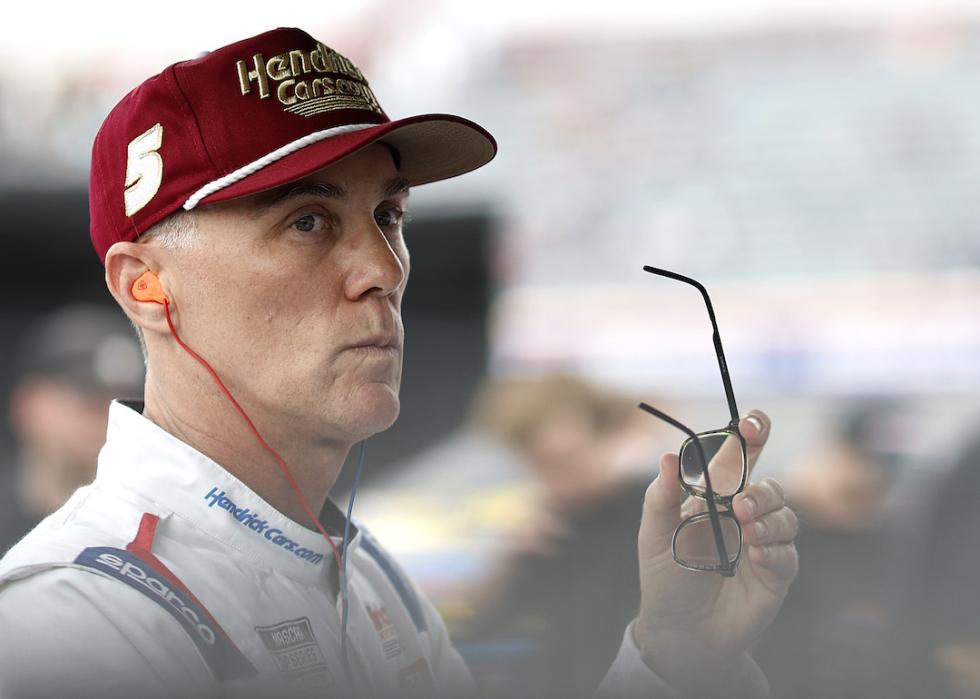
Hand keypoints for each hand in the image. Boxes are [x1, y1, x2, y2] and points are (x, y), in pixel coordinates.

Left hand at [633, 411, 797, 696]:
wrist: (679, 629)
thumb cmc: (665, 576)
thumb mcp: (653, 534)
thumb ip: (661, 497)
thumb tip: (669, 456)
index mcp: (715, 496)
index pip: (740, 457)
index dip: (752, 435)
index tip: (753, 422)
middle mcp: (743, 514)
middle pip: (769, 485)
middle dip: (762, 488)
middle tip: (740, 504)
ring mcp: (763, 542)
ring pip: (784, 515)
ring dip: (768, 518)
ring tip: (746, 530)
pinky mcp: (777, 572)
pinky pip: (788, 553)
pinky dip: (774, 550)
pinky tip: (754, 557)